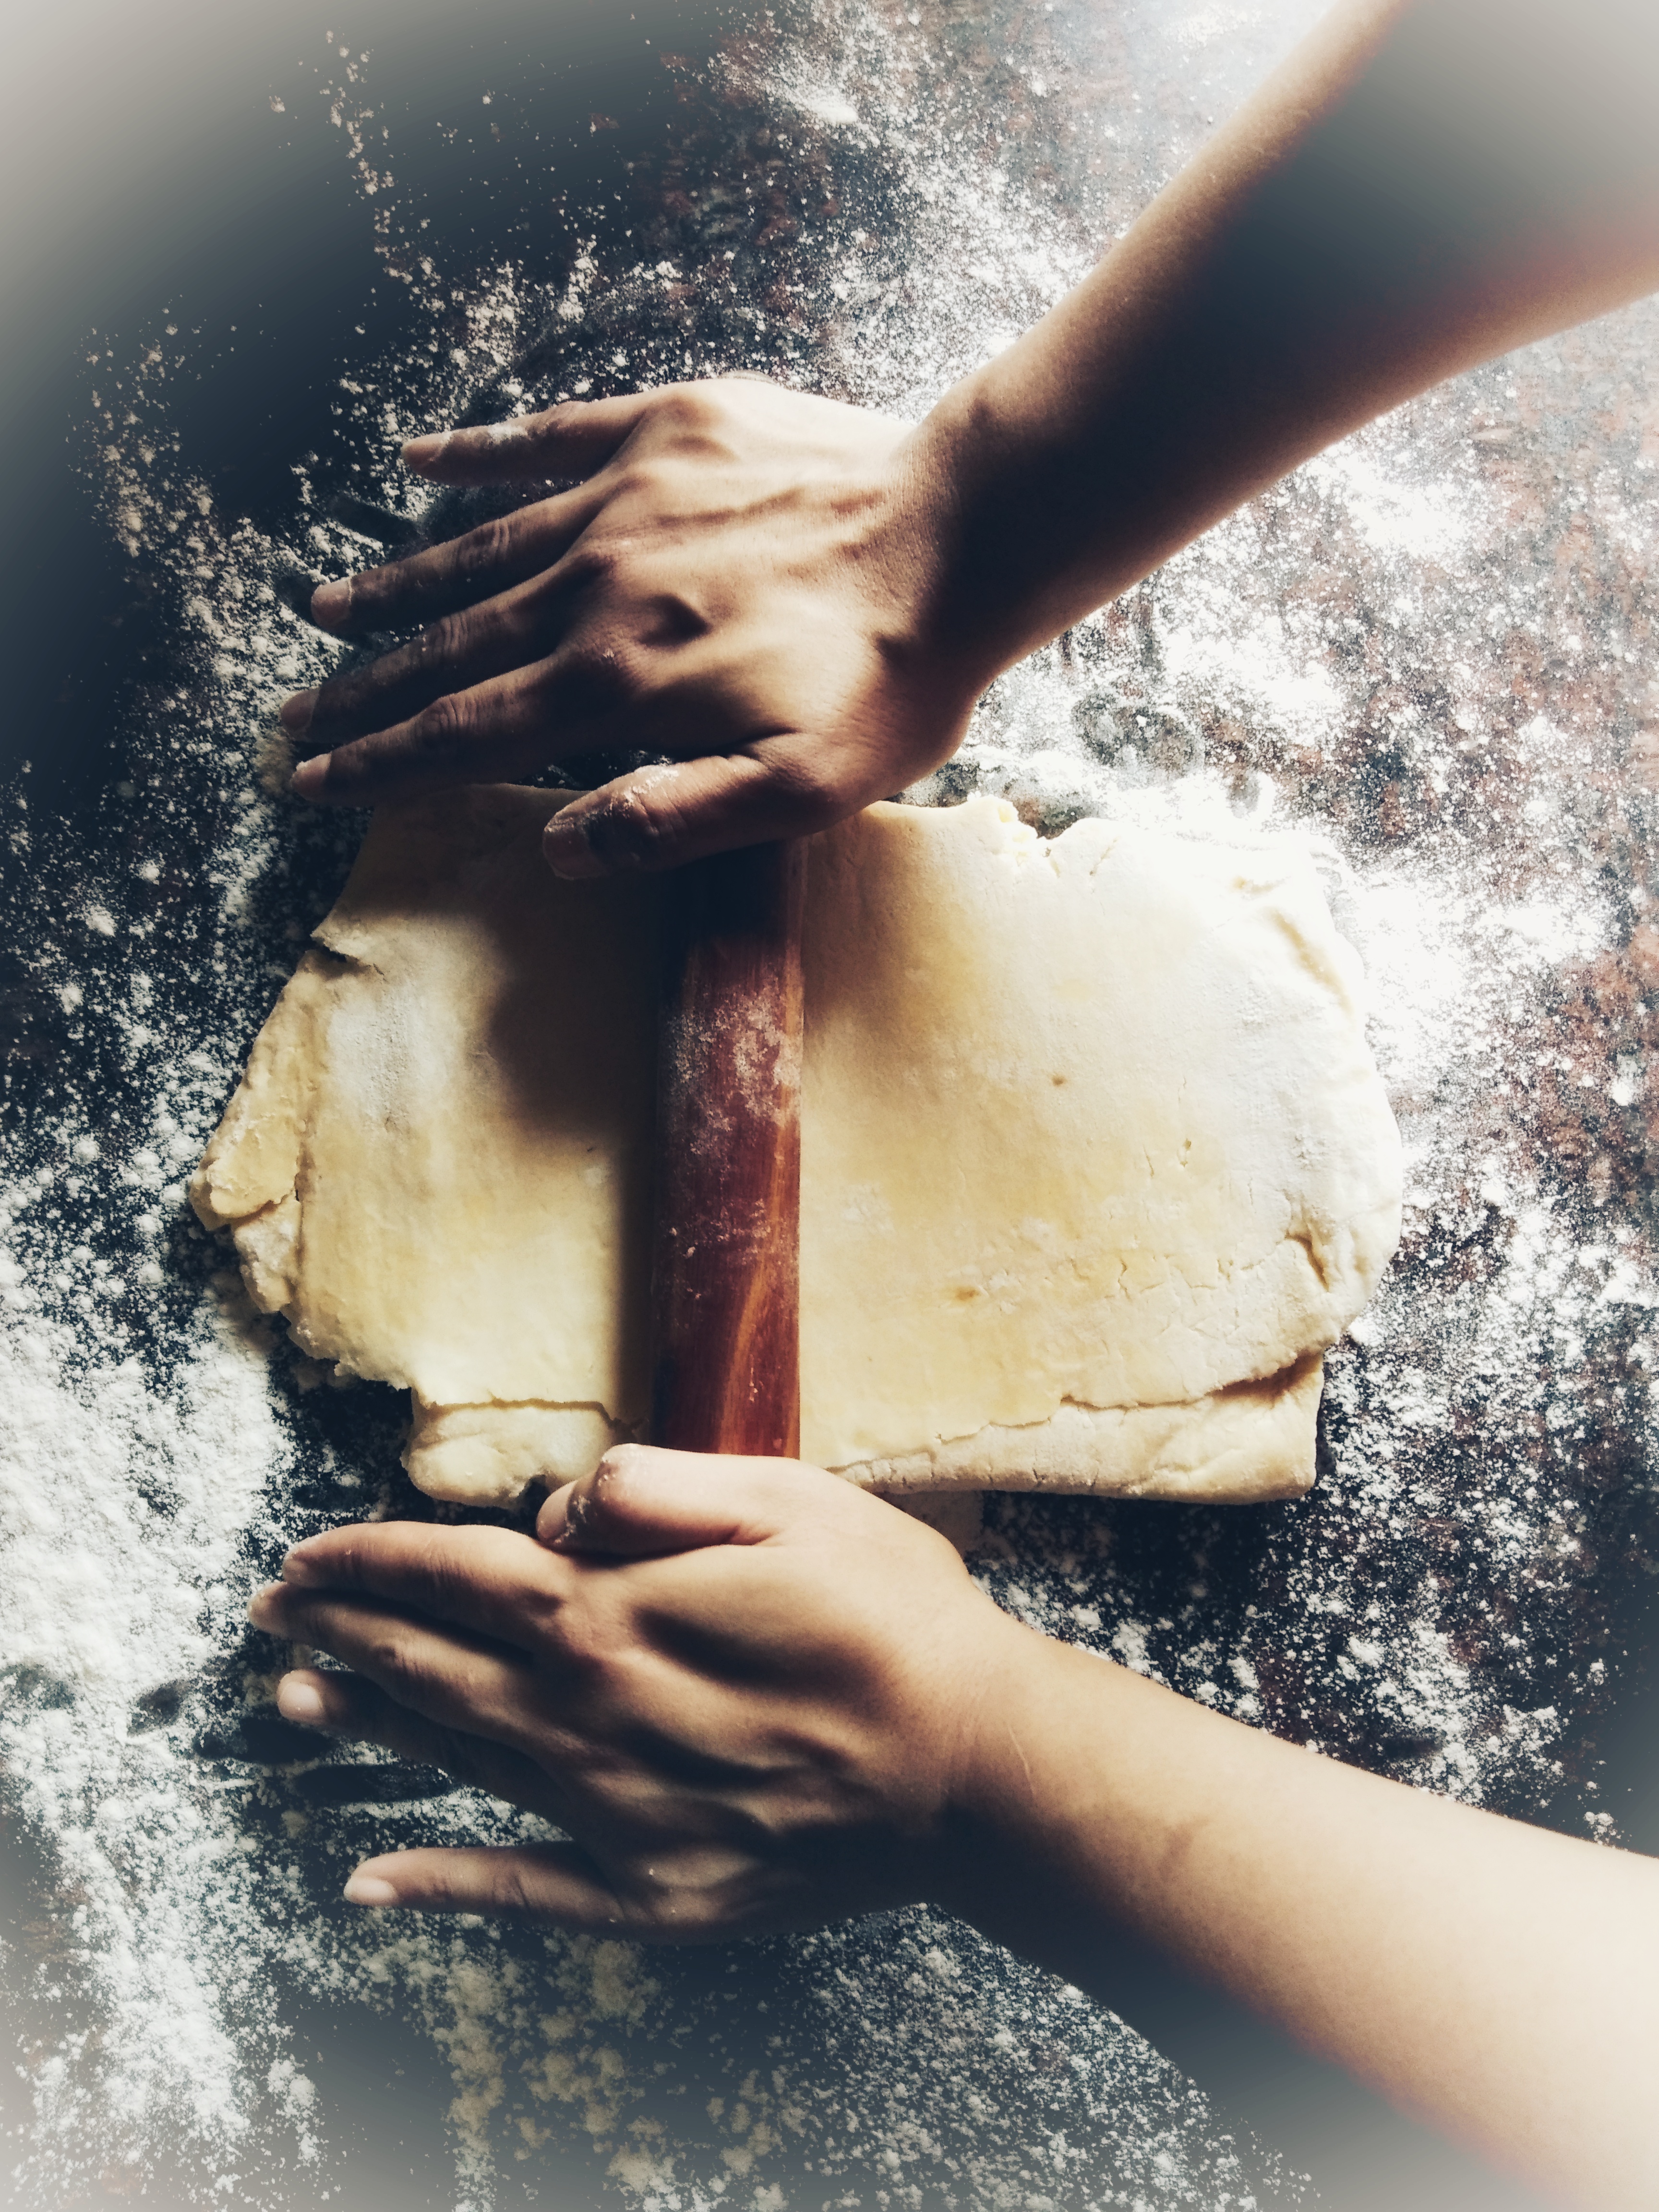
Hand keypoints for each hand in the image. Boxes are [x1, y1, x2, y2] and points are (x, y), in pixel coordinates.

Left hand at [248, 1447, 1016, 1934]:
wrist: (978, 1774)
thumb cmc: (894, 1620)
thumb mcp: (790, 1500)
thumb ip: (657, 1491)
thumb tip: (553, 1513)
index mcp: (618, 1616)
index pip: (454, 1576)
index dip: (368, 1560)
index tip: (307, 1553)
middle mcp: (593, 1718)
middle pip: (434, 1666)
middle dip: (343, 1633)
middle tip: (273, 1614)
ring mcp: (615, 1815)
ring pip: (459, 1761)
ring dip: (368, 1728)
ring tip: (296, 1702)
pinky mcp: (650, 1891)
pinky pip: (520, 1890)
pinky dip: (439, 1887)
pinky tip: (372, 1884)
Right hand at [281, 380, 982, 874]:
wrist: (967, 531)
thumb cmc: (893, 677)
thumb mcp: (800, 795)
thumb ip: (671, 824)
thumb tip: (556, 851)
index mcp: (616, 684)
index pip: (465, 735)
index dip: (382, 764)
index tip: (311, 780)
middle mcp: (594, 588)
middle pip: (449, 649)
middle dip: (365, 690)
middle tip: (294, 715)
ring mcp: (623, 499)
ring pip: (478, 551)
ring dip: (399, 586)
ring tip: (330, 606)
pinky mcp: (665, 428)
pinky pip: (546, 440)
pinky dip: (478, 455)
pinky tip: (419, 461)